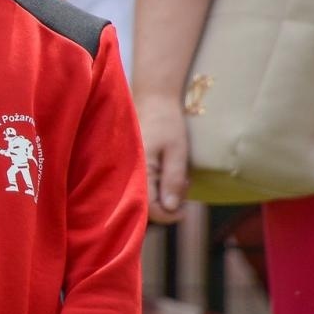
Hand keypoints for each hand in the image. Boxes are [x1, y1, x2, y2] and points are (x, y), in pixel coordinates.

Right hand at [137, 94, 189, 223]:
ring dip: (164, 194)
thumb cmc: (166, 121)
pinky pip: (142, 184)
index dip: (169, 215)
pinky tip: (169, 172)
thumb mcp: (177, 151)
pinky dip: (158, 184)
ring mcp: (127, 169)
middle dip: (169, 204)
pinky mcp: (130, 165)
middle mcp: (127, 172)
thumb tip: (172, 208)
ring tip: (181, 178)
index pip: (149, 208)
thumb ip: (173, 180)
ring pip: (144, 195)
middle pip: (146, 205)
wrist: (153, 98)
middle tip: (186, 186)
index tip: (186, 210)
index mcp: (138, 169)